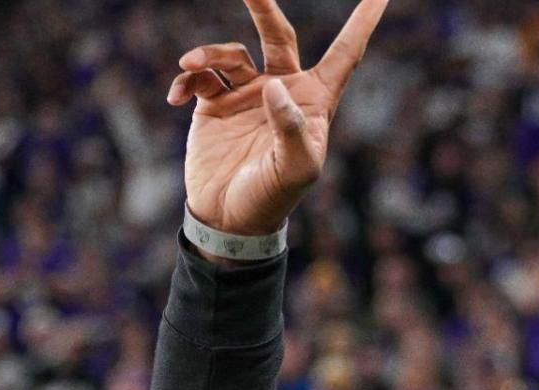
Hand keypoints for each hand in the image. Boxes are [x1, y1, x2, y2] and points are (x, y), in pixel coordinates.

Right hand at [169, 0, 388, 238]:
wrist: (229, 221)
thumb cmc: (271, 199)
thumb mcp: (293, 171)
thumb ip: (289, 128)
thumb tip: (274, 85)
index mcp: (313, 102)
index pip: (345, 55)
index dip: (362, 23)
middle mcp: (281, 90)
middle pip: (277, 35)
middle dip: (263, 7)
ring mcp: (246, 95)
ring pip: (231, 54)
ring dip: (208, 53)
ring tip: (191, 64)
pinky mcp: (214, 105)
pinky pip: (200, 78)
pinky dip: (186, 80)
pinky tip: (176, 97)